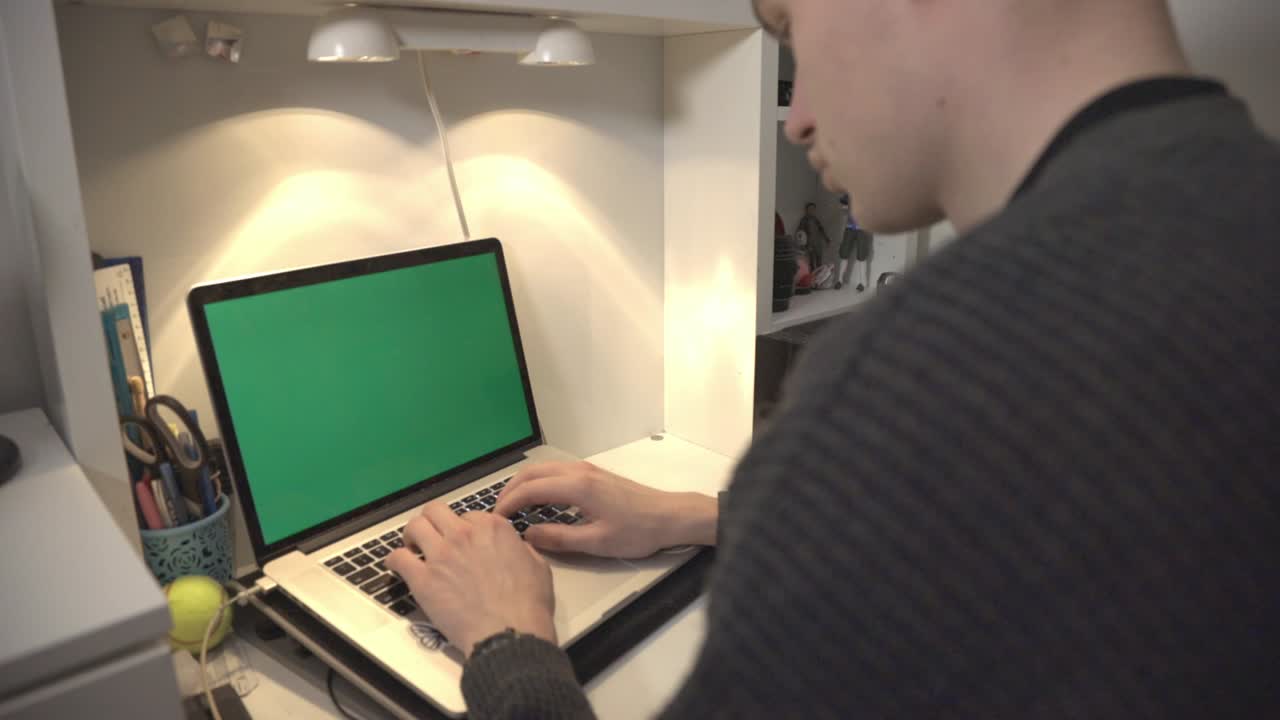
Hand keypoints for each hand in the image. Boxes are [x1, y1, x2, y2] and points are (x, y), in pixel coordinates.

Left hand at [387, 502, 555, 657]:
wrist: (509, 633)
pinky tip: (398, 566)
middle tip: (432, 535)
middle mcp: (464, 534)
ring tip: (413, 546)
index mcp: (492, 528)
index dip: (464, 527)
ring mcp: (441, 554)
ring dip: (412, 534)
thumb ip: (521, 549)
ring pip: (415, 525)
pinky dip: (395, 559)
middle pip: (435, 510)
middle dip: (433, 521)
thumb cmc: (527, 605)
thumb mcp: (538, 566)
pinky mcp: (423, 579)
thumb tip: (515, 548)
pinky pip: (398, 558)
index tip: (462, 540)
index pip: (468, 514)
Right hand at [494, 461, 717, 558]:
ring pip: (543, 469)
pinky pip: (555, 471)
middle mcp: (579, 471)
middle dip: (510, 490)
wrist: (669, 516)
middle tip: (497, 513)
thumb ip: (559, 539)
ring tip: (512, 506)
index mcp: (577, 487)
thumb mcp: (597, 542)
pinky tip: (537, 500)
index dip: (508, 504)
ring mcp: (586, 469)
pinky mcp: (593, 474)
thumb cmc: (637, 531)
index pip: (530, 489)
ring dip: (523, 484)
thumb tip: (528, 535)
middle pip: (532, 473)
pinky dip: (538, 482)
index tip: (496, 520)